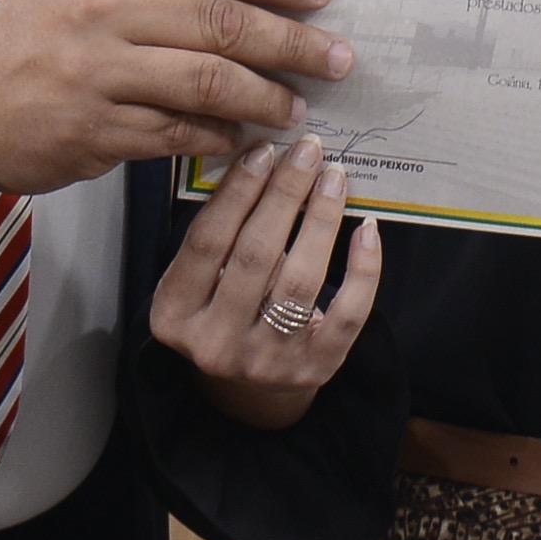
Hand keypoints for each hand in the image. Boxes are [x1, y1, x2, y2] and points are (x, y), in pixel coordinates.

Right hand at [0, 0, 353, 196]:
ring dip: (264, 96)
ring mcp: (97, 73)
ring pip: (207, 81)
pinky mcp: (94, 131)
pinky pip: (177, 134)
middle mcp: (103, 9)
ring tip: (297, 107)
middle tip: (336, 58)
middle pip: (221, 22)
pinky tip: (244, 139)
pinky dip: (219, 137)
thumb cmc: (36, 31)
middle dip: (291, 42)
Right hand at [148, 133, 381, 431]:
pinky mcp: (314, 370)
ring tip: (334, 178)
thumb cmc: (220, 309)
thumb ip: (220, 233)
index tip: (264, 151)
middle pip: (255, 255)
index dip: (237, 192)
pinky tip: (367, 229)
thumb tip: (264, 162)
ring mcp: (266, 362)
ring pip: (301, 280)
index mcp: (174, 315)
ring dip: (322, 220)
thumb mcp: (197, 279)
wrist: (245, 388)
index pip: (206, 243)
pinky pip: (347, 314)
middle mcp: (215, 344)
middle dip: (285, 195)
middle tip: (308, 151)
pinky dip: (363, 270)